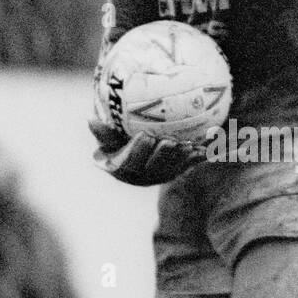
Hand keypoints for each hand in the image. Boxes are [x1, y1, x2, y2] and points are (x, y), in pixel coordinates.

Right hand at [89, 123, 207, 185]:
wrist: (135, 163)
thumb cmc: (117, 147)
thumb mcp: (108, 141)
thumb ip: (103, 133)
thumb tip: (90, 120)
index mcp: (125, 169)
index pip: (131, 160)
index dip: (138, 149)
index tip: (144, 135)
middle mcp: (144, 177)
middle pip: (155, 167)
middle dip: (163, 155)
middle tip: (170, 140)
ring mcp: (161, 177)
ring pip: (173, 169)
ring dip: (182, 159)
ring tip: (190, 146)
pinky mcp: (176, 174)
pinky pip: (187, 167)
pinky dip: (197, 159)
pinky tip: (208, 149)